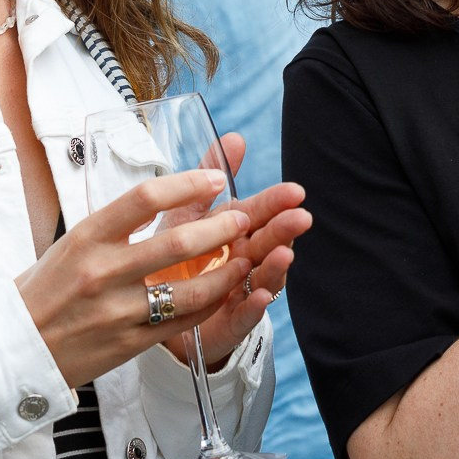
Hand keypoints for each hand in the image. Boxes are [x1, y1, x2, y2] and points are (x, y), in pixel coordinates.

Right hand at [17, 168, 253, 388]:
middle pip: (178, 242)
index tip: (215, 179)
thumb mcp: (72, 243)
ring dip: (227, 270)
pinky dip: (211, 303)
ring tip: (247, 256)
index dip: (188, 184)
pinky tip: (226, 290)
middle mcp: (102, 271)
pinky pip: (183, 321)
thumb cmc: (45, 288)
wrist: (12, 348)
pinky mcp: (129, 343)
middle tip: (244, 216)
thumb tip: (167, 194)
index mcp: (87, 237)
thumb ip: (117, 223)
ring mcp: (118, 310)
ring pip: (190, 288)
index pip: (145, 198)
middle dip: (222, 227)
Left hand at [181, 133, 310, 368]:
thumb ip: (210, 177)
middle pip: (267, 242)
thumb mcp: (187, 212)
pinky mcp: (229, 322)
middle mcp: (244, 259)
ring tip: (285, 254)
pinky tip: (261, 295)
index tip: (295, 192)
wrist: (158, 310)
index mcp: (235, 231)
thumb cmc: (178, 255)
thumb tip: (236, 136)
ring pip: (262, 276)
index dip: (276, 202)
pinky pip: (243, 314)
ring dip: (275, 266)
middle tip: (300, 217)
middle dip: (284, 230)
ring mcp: (240, 291)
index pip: (260, 212)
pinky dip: (253, 306)